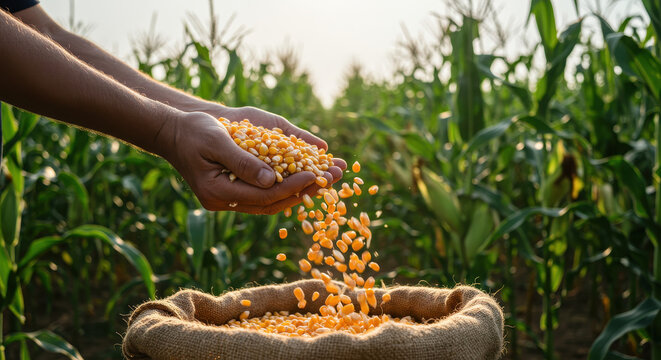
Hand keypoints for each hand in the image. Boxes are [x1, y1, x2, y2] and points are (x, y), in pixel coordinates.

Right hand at [158, 111, 346, 213]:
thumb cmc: (192, 131)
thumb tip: (271, 178)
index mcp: (218, 193)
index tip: (317, 175)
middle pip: (272, 203)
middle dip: (305, 190)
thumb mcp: (217, 140)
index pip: (264, 195)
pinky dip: (286, 185)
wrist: (171, 131)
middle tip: (333, 178)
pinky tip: (306, 176)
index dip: (292, 186)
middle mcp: (224, 202)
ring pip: (271, 201)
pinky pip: (265, 193)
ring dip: (300, 189)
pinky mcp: (233, 191)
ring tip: (328, 177)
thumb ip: (243, 161)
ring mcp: (228, 200)